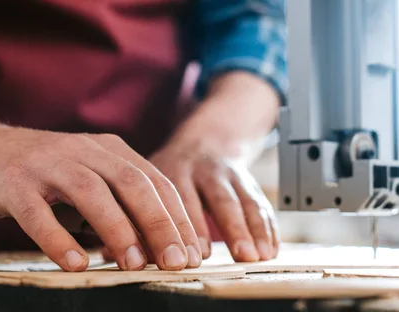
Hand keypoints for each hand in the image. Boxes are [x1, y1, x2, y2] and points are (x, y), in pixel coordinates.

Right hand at [0, 123, 201, 271]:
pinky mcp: (14, 182)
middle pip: (131, 183)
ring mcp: (47, 164)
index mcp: (108, 149)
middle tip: (175, 262)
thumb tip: (154, 247)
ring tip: (133, 265)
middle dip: (158, 223)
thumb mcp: (88, 179)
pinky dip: (57, 238)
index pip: (154, 180)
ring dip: (116, 230)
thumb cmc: (44, 173)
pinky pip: (37, 212)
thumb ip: (118, 204)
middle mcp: (83, 150)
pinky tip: (74, 263)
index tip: (193, 252)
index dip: (177, 216)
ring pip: (90, 192)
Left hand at [151, 137, 278, 261]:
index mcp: (176, 169)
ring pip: (246, 201)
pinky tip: (272, 250)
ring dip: (255, 230)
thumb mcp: (150, 179)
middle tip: (241, 256)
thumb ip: (140, 212)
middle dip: (233, 229)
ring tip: (260, 257)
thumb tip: (126, 254)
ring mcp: (231, 174)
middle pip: (221, 199)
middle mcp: (205, 170)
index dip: (192, 227)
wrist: (204, 141)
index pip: (184, 199)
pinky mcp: (249, 181)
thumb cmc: (169, 172)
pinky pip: (261, 203)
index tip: (197, 256)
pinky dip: (268, 227)